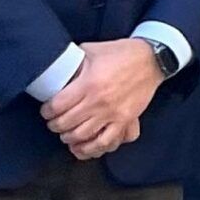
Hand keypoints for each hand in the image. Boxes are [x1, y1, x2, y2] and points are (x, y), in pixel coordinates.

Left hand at [41, 39, 160, 158]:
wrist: (152, 59)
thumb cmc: (122, 53)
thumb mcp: (93, 50)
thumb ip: (73, 62)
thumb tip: (56, 68)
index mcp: (88, 83)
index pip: (56, 106)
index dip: (46, 111)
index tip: (46, 110)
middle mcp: (98, 101)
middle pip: (65, 124)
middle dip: (55, 125)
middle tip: (54, 122)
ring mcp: (113, 113)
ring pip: (81, 136)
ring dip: (69, 137)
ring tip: (67, 133)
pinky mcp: (125, 120)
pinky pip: (105, 142)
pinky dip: (91, 149)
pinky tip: (83, 146)